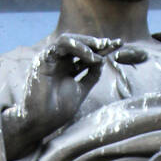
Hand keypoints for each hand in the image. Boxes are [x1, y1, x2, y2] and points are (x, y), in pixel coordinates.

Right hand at [3, 33, 146, 157]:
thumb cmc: (58, 110)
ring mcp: (50, 59)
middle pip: (78, 45)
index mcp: (66, 69)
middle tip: (112, 43)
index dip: (101, 49)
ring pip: (69, 40)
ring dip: (87, 42)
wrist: (42, 121)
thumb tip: (102, 62)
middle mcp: (58, 62)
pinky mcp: (43, 59)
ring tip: (102, 48)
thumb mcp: (81, 90)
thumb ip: (91, 76)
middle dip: (96, 43)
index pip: (85, 54)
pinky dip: (78, 47)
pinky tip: (90, 56)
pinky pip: (61, 45)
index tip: (118, 45)